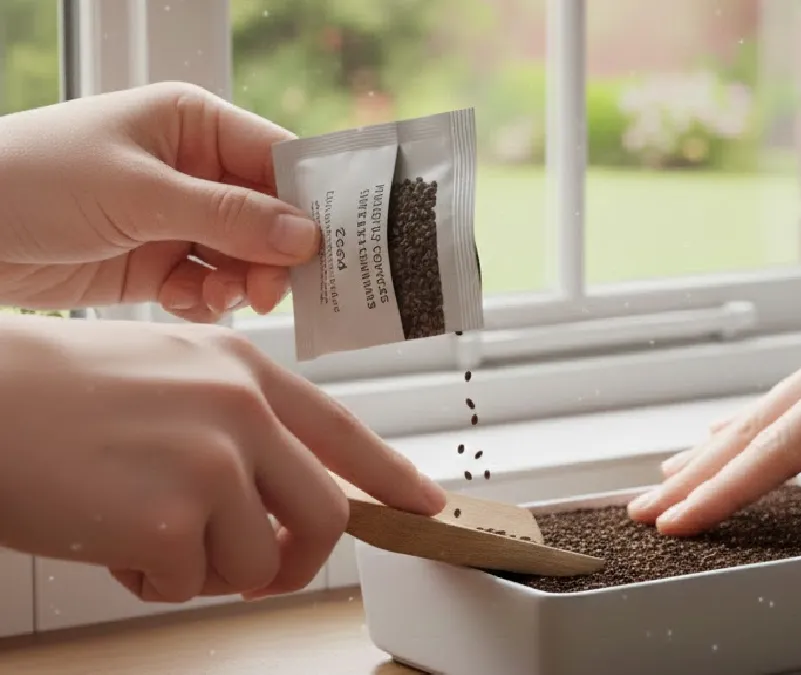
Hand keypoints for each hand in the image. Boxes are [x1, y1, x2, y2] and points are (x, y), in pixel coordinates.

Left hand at [0, 81, 316, 320]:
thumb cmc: (33, 180)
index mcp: (194, 124)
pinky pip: (209, 284)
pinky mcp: (156, 261)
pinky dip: (208, 300)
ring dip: (243, 282)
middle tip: (273, 289)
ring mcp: (176, 217)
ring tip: (225, 298)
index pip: (278, 158)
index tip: (336, 244)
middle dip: (277, 253)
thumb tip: (304, 236)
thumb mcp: (139, 192)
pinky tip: (186, 301)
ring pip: (245, 255)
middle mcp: (193, 168)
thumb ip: (228, 216)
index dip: (312, 200)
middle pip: (271, 214)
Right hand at [0, 316, 445, 602]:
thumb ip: (239, 419)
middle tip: (256, 569)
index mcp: (246, 370)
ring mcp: (213, 463)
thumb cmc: (58, 391)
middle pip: (323, 515)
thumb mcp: (171, 372)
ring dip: (203, 568)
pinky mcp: (172, 518)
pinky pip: (190, 584)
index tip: (425, 505)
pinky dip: (152, 580)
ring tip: (144, 534)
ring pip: (255, 560)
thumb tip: (281, 487)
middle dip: (294, 558)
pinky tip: (110, 540)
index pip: (344, 431)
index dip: (391, 476)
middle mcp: (243, 410)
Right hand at [627, 183, 800, 534]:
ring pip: (758, 413)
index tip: (675, 524)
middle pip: (748, 432)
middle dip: (694, 478)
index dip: (723, 494)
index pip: (776, 452)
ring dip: (709, 452)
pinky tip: (728, 428)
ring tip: (666, 476)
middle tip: (642, 511)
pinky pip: (781, 397)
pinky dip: (742, 422)